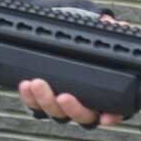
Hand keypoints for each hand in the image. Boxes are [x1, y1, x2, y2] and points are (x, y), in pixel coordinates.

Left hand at [18, 6, 127, 127]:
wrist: (51, 36)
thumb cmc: (78, 40)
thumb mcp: (92, 32)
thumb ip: (104, 29)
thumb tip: (114, 23)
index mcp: (105, 92)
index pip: (115, 110)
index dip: (112, 116)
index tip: (106, 116)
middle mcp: (85, 104)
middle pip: (83, 116)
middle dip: (72, 108)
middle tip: (63, 96)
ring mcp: (63, 105)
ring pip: (56, 113)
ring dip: (46, 101)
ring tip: (38, 84)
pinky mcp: (42, 102)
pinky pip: (35, 106)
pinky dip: (30, 98)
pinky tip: (26, 85)